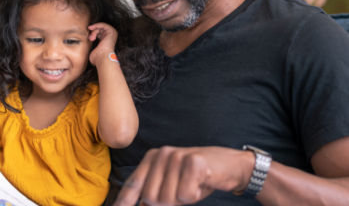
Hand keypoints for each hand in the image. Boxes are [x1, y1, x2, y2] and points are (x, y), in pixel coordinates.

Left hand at [88, 23, 117, 66]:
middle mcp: (110, 37)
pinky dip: (97, 25)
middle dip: (93, 32)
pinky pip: (103, 24)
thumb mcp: (94, 50)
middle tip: (90, 38)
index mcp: (107, 41)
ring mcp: (112, 34)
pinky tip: (92, 28)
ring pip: (101, 27)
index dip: (94, 33)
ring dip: (94, 31)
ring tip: (91, 38)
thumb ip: (93, 46)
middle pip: (100, 30)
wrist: (102, 57)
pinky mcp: (111, 31)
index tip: (88, 36)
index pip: (100, 33)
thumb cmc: (98, 57)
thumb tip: (89, 47)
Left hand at [113, 146, 254, 205]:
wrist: (230, 165)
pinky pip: (185, 195)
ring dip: (183, 199)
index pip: (134, 184)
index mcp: (152, 158)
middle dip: (167, 203)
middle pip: (151, 197)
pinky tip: (201, 183)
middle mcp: (161, 154)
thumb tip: (140, 205)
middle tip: (183, 191)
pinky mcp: (193, 162)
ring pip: (167, 199)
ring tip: (192, 185)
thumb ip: (153, 193)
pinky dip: (195, 195)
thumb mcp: (171, 184)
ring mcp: (176, 156)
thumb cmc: (197, 177)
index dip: (124, 202)